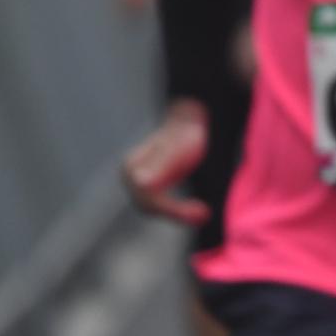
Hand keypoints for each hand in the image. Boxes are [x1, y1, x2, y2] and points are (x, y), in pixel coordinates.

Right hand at [122, 99, 210, 225]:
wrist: (189, 120)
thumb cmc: (184, 133)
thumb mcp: (176, 149)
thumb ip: (160, 165)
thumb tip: (142, 183)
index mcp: (132, 168)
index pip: (148, 200)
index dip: (174, 210)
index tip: (200, 211)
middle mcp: (131, 176)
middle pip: (150, 206)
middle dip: (177, 213)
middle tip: (204, 215)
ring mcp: (138, 181)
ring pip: (155, 207)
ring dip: (178, 213)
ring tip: (202, 214)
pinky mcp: (150, 185)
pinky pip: (160, 204)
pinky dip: (178, 210)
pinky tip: (197, 209)